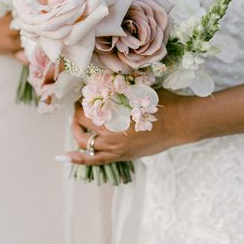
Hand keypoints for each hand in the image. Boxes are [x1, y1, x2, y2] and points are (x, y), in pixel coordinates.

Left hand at [66, 89, 194, 164]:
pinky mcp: (122, 156)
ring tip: (75, 124)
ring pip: (86, 143)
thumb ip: (119, 90)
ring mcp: (116, 148)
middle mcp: (112, 134)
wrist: (179, 123)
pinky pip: (95, 160)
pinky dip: (78, 159)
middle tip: (78, 107)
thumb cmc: (161, 104)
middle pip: (84, 125)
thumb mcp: (137, 92)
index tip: (83, 96)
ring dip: (77, 133)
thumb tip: (102, 83)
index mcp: (115, 116)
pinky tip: (64, 158)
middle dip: (77, 116)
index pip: (87, 110)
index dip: (82, 102)